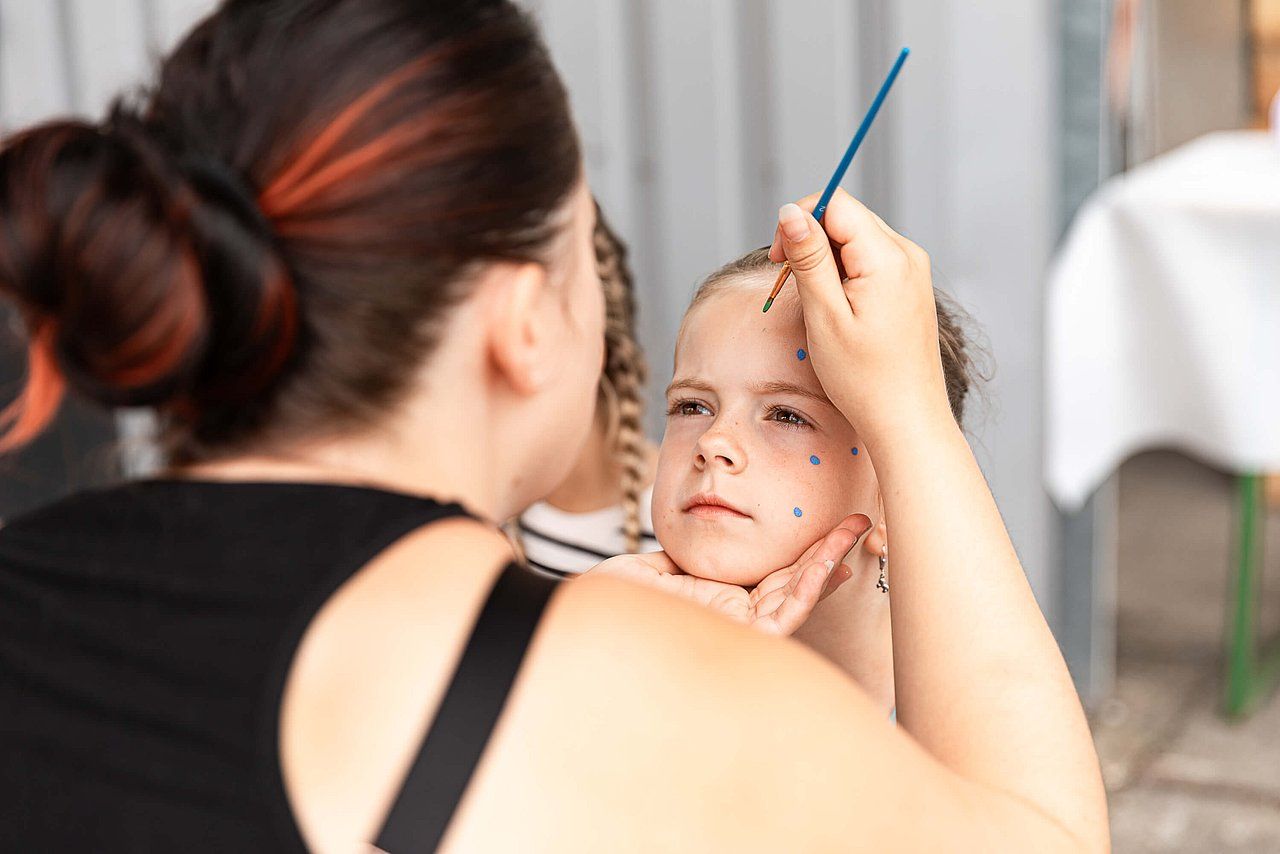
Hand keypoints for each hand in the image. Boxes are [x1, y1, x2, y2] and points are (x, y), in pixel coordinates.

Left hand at [586, 514, 872, 636]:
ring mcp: (739, 635)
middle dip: (828, 552)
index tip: (828, 527)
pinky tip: (830, 566)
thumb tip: (692, 547)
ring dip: (829, 565)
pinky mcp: (739, 645)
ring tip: (856, 531)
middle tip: (860, 521)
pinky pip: (784, 618)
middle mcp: (734, 619)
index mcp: (718, 602)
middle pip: (793, 584)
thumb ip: (679, 559)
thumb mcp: (651, 571)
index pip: (772, 575)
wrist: (585, 623)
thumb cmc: (610, 607)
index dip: (803, 552)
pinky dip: (810, 590)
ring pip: (797, 599)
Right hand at [767, 188, 950, 440]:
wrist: (907, 420)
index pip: (835, 203)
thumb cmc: (865, 379)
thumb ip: (808, 258)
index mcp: (887, 257)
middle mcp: (907, 254)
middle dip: (811, 241)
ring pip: (856, 238)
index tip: (778, 260)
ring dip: (826, 259)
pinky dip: (845, 274)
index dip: (798, 221)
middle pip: (846, 217)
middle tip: (792, 286)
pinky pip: (870, 259)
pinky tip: (838, 310)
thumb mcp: (825, 315)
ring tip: (818, 305)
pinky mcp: (910, 286)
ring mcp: (913, 270)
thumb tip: (790, 211)